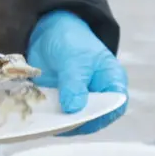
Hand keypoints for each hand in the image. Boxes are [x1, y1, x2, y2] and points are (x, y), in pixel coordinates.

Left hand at [25, 10, 127, 135]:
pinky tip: (39, 118)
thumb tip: (74, 109)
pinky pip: (58, 117)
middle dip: (77, 123)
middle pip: (94, 119)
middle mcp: (99, 95)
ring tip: (45, 122)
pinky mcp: (62, 103)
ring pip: (75, 121)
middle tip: (58, 123)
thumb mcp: (74, 59)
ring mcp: (79, 101)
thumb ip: (75, 83)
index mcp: (112, 81)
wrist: (48, 32)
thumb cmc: (70, 40)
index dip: (101, 116)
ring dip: (60, 123)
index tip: (81, 119)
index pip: (115, 106)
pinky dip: (50, 119)